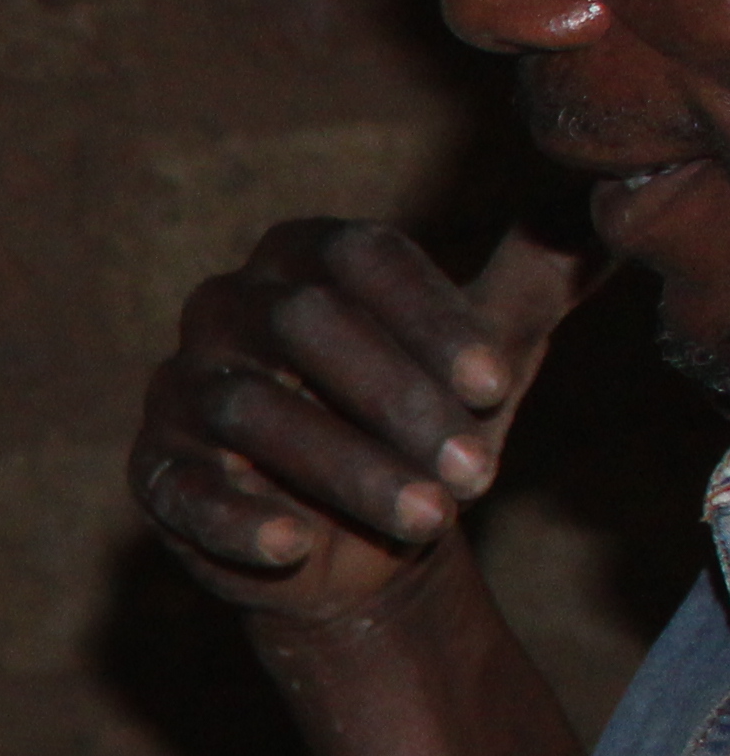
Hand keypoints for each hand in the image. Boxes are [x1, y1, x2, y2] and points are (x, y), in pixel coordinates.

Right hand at [130, 217, 592, 637]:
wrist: (356, 540)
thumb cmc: (416, 427)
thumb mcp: (485, 352)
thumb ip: (533, 282)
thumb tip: (601, 209)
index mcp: (300, 257)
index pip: (356, 258)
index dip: (426, 317)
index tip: (494, 383)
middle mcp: (225, 308)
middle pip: (300, 324)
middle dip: (397, 399)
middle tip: (478, 471)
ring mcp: (179, 389)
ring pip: (251, 410)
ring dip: (347, 468)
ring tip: (429, 521)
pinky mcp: (153, 471)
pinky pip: (183, 489)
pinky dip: (237, 519)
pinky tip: (296, 546)